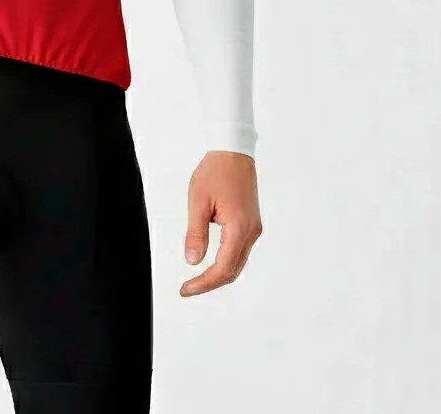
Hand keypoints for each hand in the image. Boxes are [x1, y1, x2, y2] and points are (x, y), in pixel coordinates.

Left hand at [180, 150, 261, 296]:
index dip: (204, 283)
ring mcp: (253, 228)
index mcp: (239, 228)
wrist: (233, 152)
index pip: (223, 268)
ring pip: (238, 262)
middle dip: (210, 283)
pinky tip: (211, 261)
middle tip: (188, 288)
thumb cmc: (215, 172)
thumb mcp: (198, 202)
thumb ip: (195, 233)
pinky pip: (239, 250)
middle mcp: (251, 232)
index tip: (186, 289)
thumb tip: (193, 261)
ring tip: (197, 279)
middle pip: (233, 271)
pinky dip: (226, 261)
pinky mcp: (251, 223)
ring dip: (219, 274)